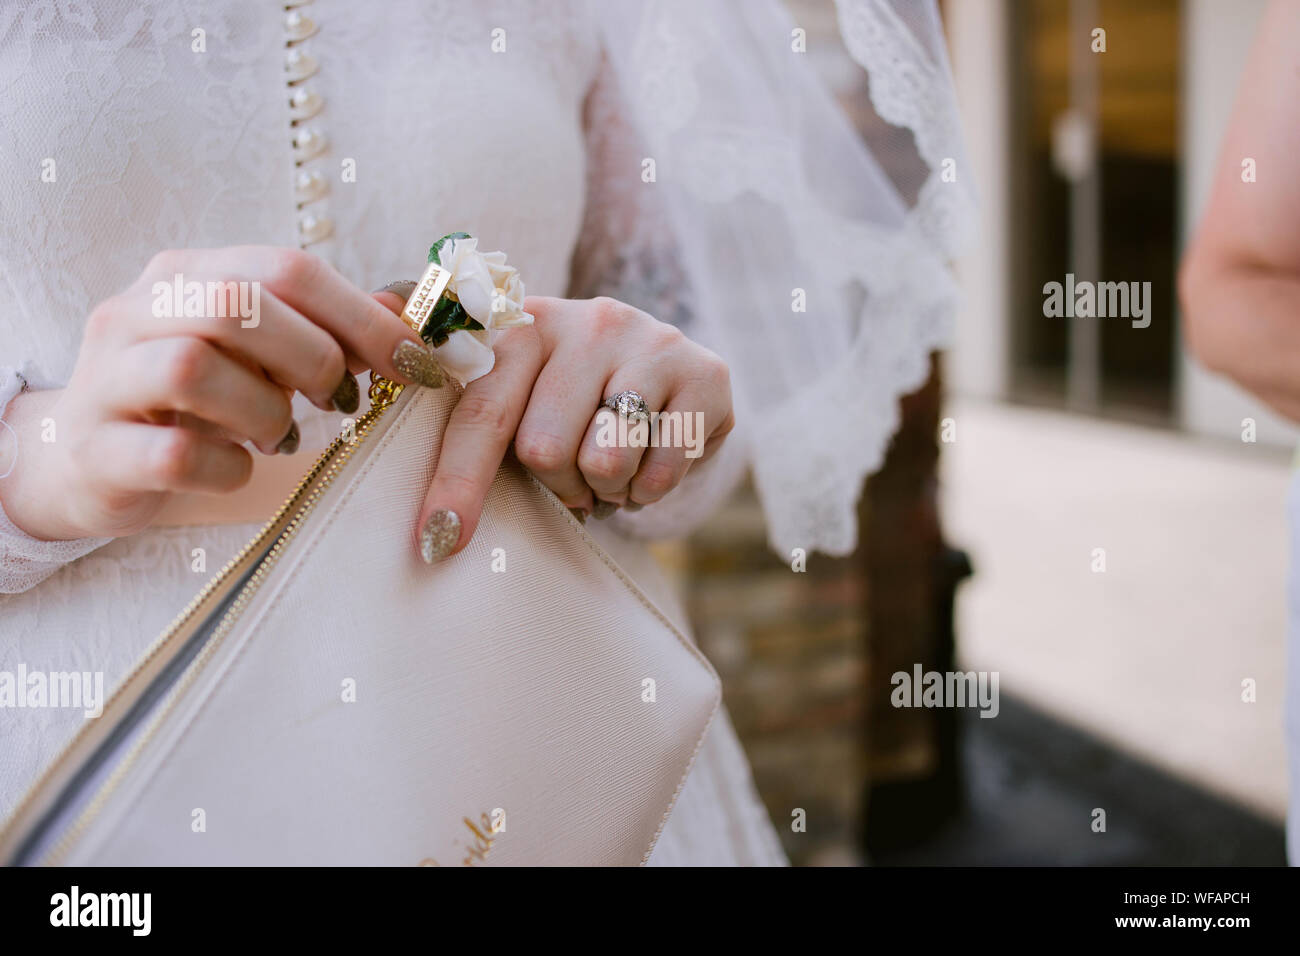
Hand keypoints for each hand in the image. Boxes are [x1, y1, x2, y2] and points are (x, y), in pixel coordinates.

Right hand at [0, 247, 443, 540]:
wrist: (85, 459)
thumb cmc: (191, 400)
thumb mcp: (258, 353)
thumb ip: (324, 327)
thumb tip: (401, 308)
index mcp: (187, 274)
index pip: (286, 267)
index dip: (363, 316)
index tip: (416, 362)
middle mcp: (137, 312)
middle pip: (238, 305)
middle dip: (314, 358)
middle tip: (338, 399)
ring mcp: (108, 379)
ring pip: (194, 367)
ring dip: (265, 411)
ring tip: (279, 434)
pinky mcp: (98, 450)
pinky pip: (174, 454)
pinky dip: (226, 467)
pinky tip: (238, 467)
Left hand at [370, 293, 734, 562]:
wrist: (670, 383)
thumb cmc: (568, 397)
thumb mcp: (512, 383)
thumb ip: (449, 372)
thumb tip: (382, 346)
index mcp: (522, 322)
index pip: (481, 411)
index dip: (456, 480)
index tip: (437, 541)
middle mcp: (586, 319)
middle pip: (544, 449)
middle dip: (556, 482)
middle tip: (572, 470)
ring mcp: (650, 341)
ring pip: (605, 461)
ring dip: (604, 486)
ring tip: (611, 463)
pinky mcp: (706, 373)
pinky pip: (661, 470)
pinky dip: (650, 488)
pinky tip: (651, 458)